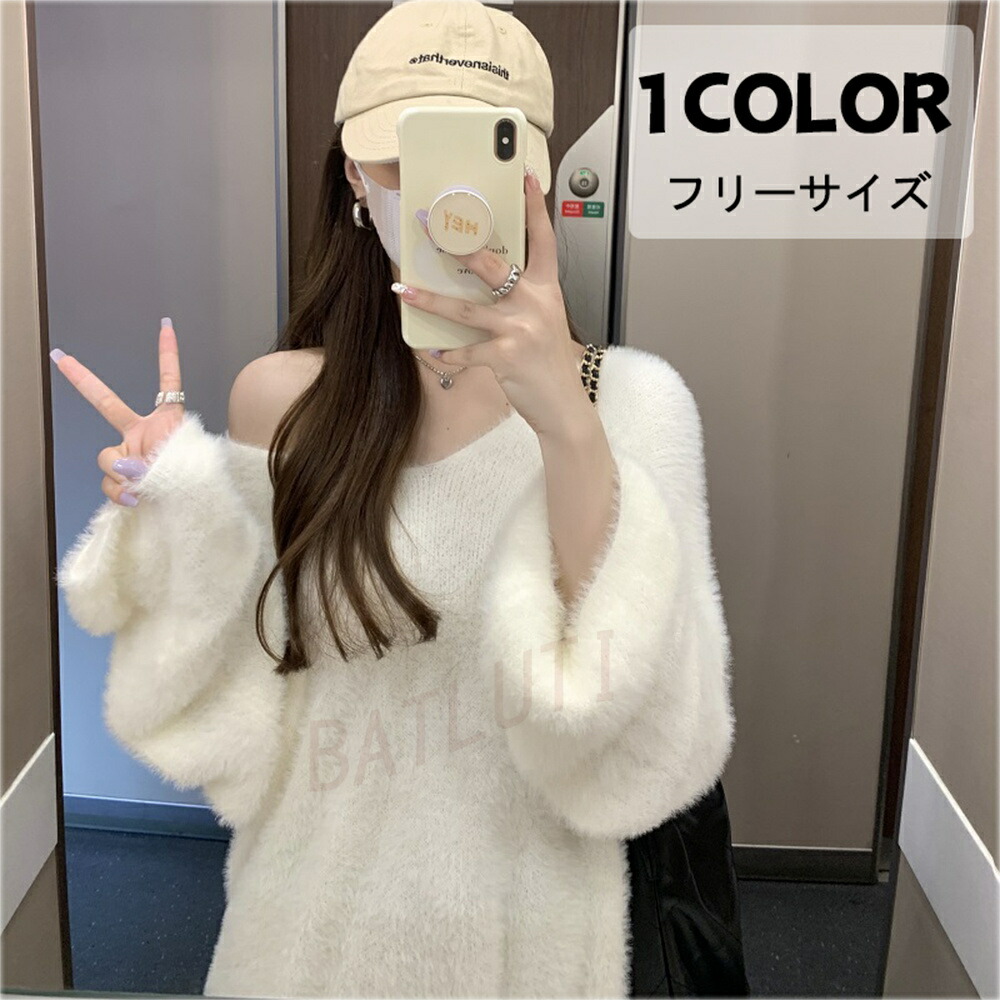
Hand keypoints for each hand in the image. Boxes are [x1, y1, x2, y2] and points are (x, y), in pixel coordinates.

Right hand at [50, 320, 184, 506]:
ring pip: (107, 458)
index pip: (168, 381)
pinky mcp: (126, 481)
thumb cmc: (197, 481)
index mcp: (167, 419)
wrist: (196, 507)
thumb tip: (123, 469)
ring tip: (145, 482)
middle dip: (84, 380)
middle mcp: (143, 433)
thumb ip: (149, 457)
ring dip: (122, 473)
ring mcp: (131, 455)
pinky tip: (134, 498)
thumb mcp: (183, 459)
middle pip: (107, 404)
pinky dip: (119, 493)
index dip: (167, 354)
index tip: (166, 327)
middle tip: (62, 358)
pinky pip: (110, 485)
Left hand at [394, 169, 591, 439]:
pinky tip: (430, 349)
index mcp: (546, 289)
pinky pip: (465, 352)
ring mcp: (520, 329)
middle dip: (456, 243)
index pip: (542, 240)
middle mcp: (535, 303)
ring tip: (404, 290)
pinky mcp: (506, 357)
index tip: (525, 178)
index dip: (534, 208)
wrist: (564, 405)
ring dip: (430, 300)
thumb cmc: (549, 362)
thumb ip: (521, 299)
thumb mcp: (545, 321)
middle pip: (491, 264)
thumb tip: (481, 283)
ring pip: (466, 309)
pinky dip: (445, 353)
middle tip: (430, 224)